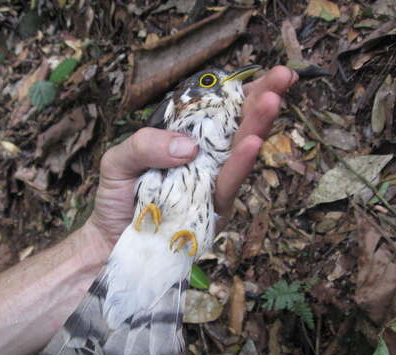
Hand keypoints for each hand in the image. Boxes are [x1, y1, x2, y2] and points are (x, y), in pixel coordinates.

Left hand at [87, 66, 297, 246]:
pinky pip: (227, 185)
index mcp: (184, 141)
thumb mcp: (119, 160)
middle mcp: (204, 159)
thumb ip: (145, 144)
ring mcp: (212, 184)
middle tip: (284, 76)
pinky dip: (239, 165)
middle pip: (236, 126)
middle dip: (260, 100)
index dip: (240, 92)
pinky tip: (253, 143)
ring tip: (271, 101)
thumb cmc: (118, 197)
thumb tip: (189, 146)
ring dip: (256, 126)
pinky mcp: (214, 210)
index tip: (267, 72)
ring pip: (238, 152)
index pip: (216, 112)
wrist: (112, 241)